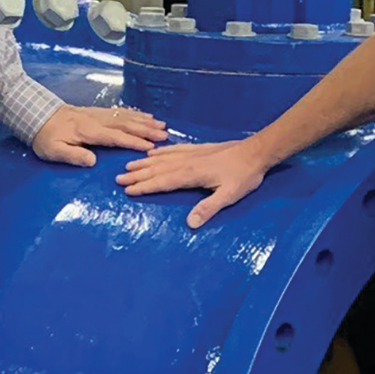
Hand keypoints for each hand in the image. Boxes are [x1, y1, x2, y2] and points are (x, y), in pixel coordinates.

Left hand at [31, 105, 167, 166]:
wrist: (37, 115)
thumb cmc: (45, 137)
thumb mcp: (54, 150)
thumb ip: (73, 156)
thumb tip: (93, 161)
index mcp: (88, 131)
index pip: (115, 137)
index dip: (133, 142)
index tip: (150, 147)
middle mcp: (97, 120)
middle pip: (125, 124)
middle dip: (146, 130)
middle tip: (164, 135)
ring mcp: (98, 114)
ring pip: (125, 116)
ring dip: (144, 121)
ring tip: (161, 125)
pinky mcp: (97, 112)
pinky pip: (120, 112)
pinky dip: (134, 114)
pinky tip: (144, 115)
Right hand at [115, 140, 269, 228]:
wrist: (256, 151)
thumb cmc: (244, 176)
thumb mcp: (229, 195)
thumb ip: (208, 208)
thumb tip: (189, 224)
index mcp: (192, 174)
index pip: (163, 182)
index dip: (145, 187)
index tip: (128, 190)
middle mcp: (187, 162)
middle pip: (157, 169)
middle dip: (138, 175)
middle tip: (118, 179)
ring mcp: (192, 153)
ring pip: (163, 158)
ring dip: (145, 163)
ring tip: (129, 166)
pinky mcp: (198, 149)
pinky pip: (173, 150)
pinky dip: (161, 152)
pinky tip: (153, 152)